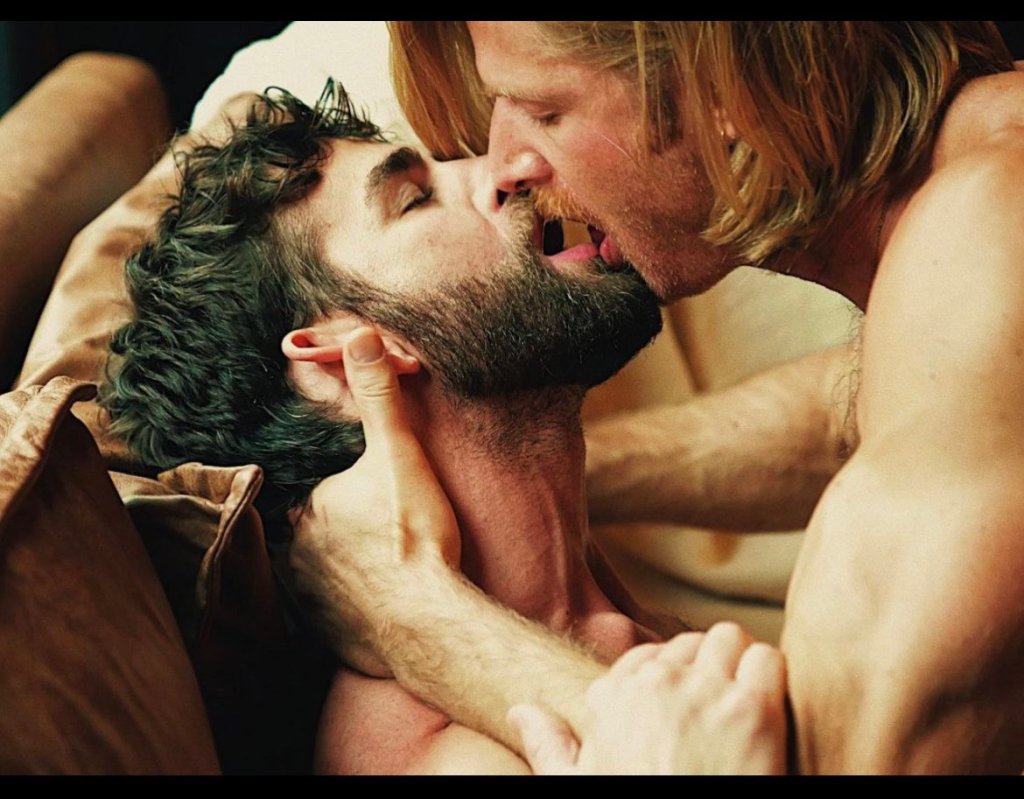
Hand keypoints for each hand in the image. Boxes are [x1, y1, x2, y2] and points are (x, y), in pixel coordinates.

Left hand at [288, 327, 460, 675]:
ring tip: (387, 571)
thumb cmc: (415, 535)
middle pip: (321, 534)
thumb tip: (360, 335)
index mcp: (312, 506)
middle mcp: (297, 553)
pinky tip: (382, 604)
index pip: (323, 492)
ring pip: (324, 575)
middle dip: (347, 534)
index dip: (352, 497)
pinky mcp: (327, 635)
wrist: (428, 620)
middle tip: (387, 537)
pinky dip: (352, 609)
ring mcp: (309, 599)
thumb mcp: (401, 455)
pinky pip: (333, 615)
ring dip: (348, 572)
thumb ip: (379, 398)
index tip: (378, 505)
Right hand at [508, 622, 787, 773]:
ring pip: (732, 639)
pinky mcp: (754, 712)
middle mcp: (658, 683)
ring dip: (740, 664)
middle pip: (693, 642)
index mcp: (614, 697)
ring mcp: (706, 693)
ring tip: (746, 703)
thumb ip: (550, 745)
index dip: (669, 679)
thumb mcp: (575, 784)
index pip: (649, 656)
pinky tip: (770, 710)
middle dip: (707, 665)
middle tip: (720, 705)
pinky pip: (768, 660)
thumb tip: (522, 712)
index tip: (681, 705)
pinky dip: (772, 676)